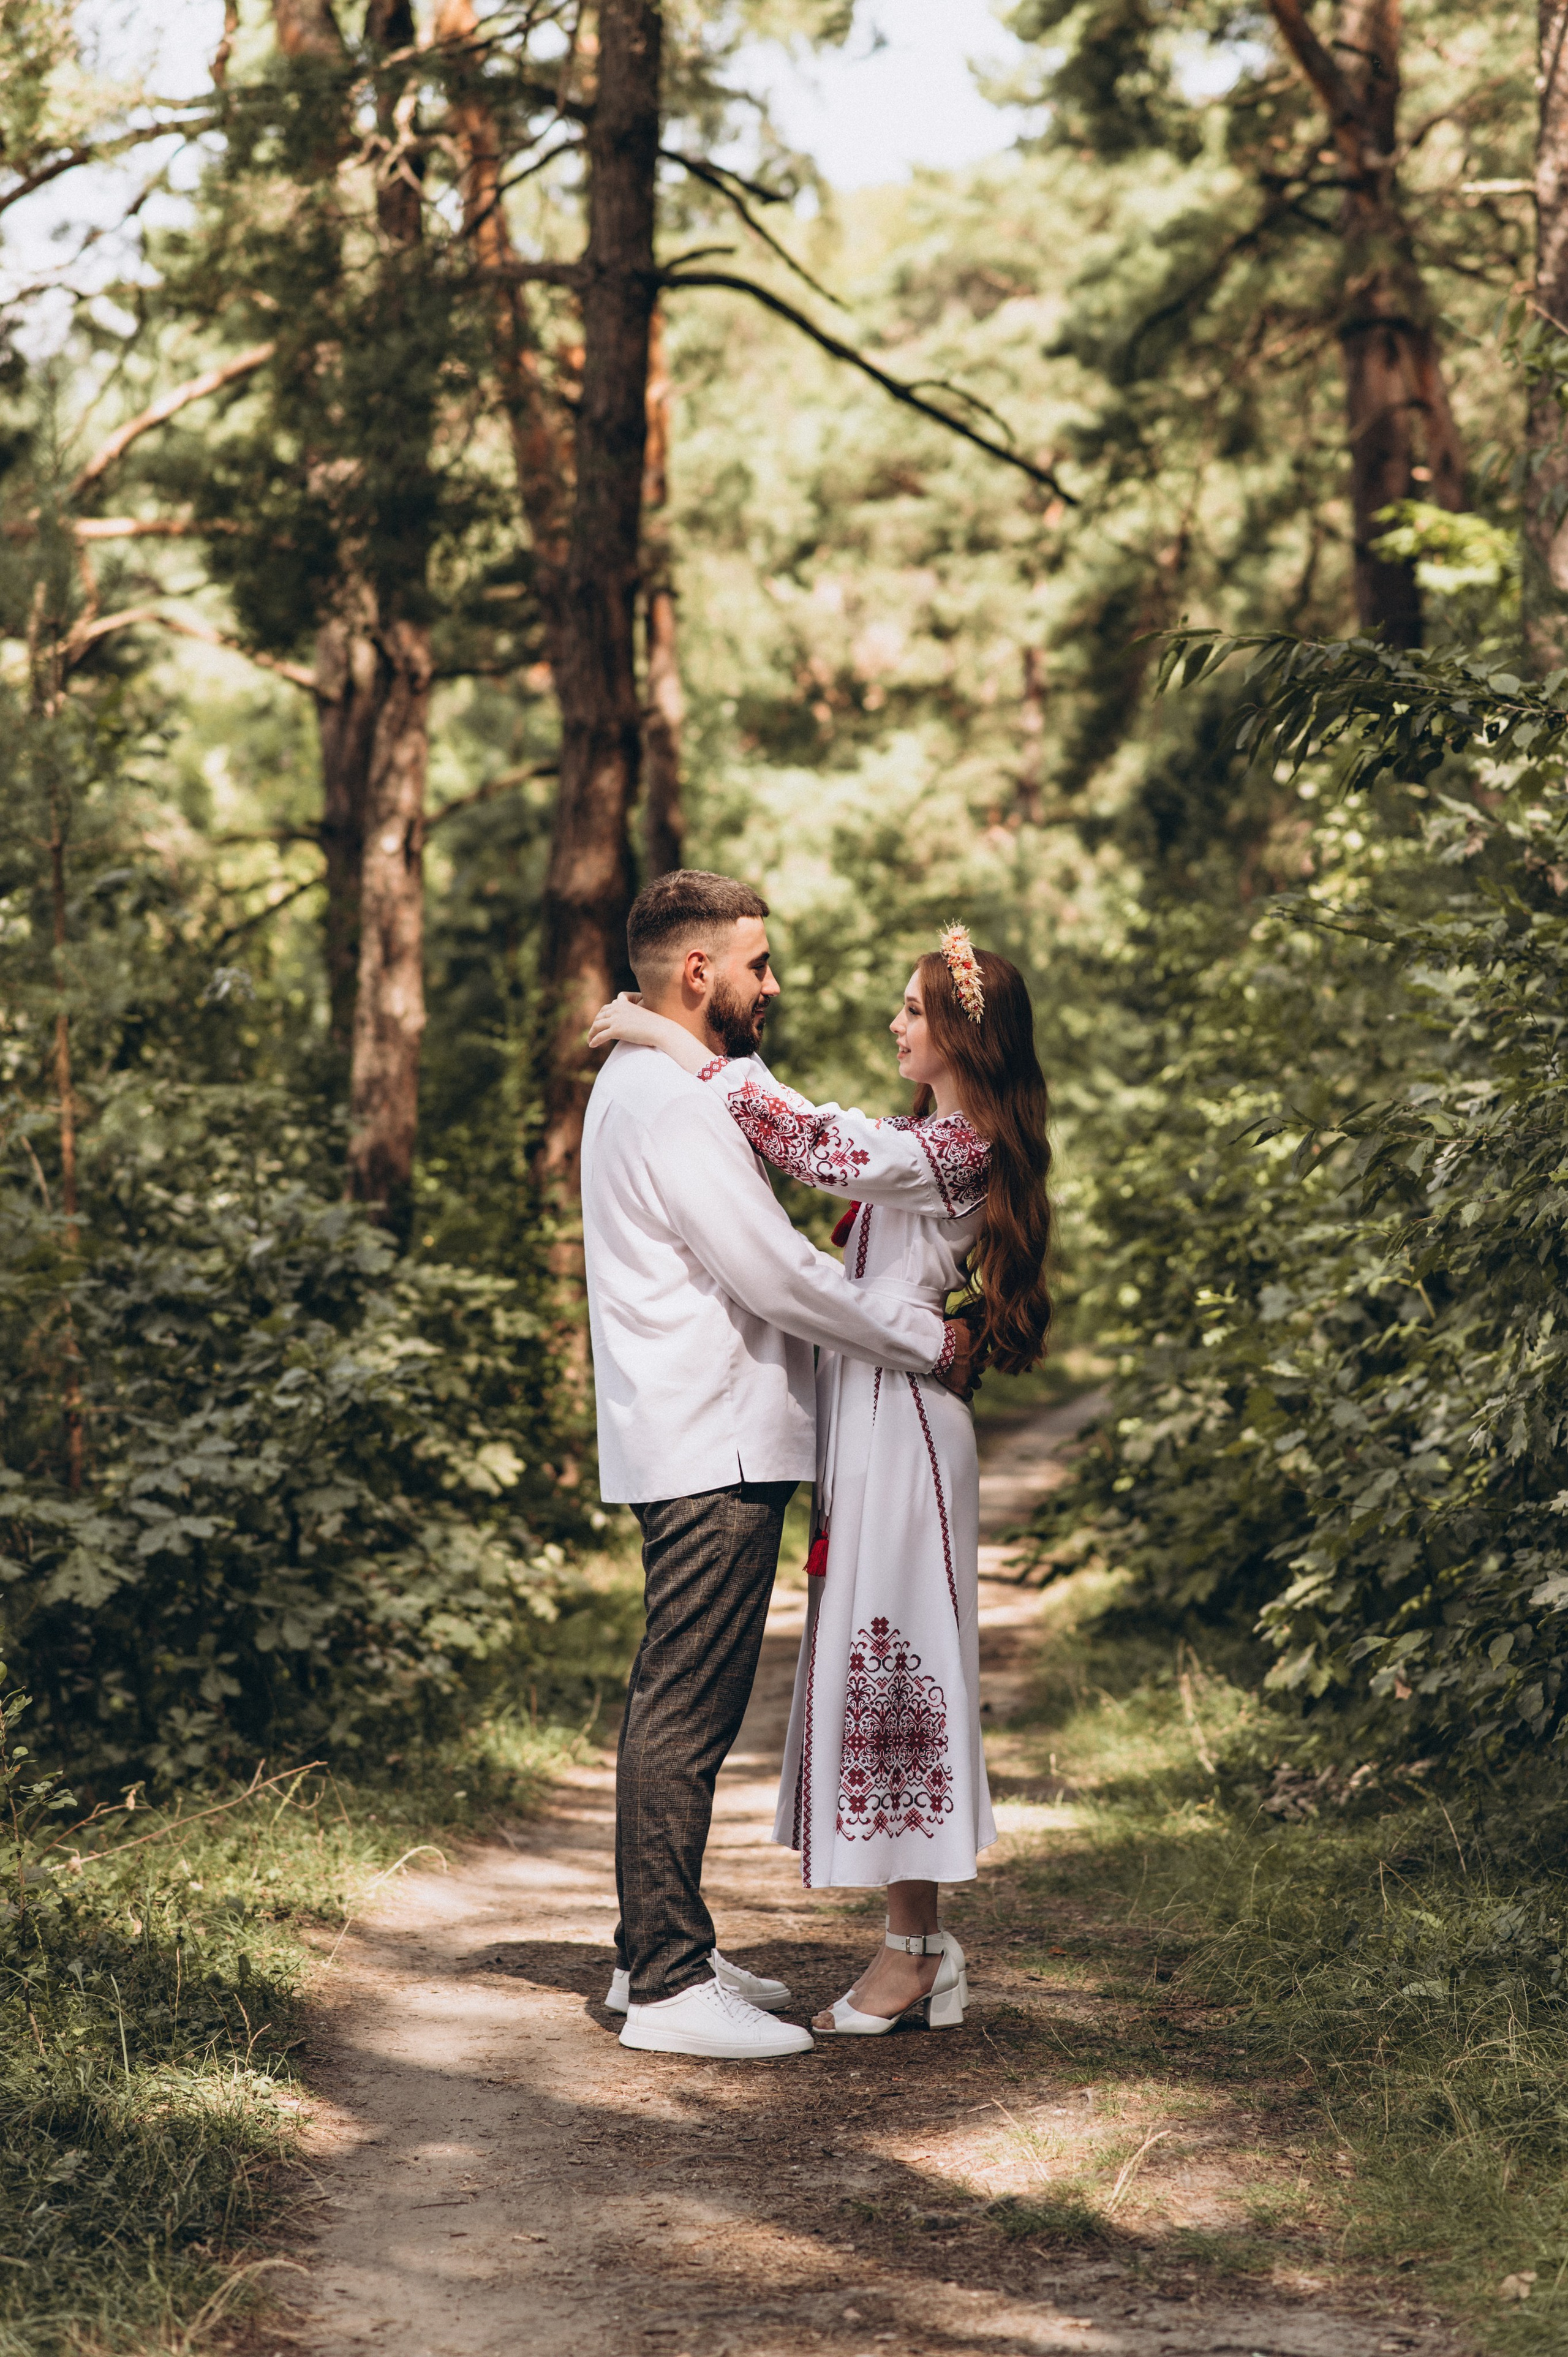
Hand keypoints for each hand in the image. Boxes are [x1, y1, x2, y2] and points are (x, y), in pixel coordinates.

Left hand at [587, 994, 712, 1076]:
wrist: (661, 1030)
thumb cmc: (655, 1026)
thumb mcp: (642, 1016)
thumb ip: (632, 1017)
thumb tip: (628, 1026)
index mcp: (625, 1004)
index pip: (607, 1007)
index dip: (601, 1015)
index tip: (599, 1022)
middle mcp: (618, 1009)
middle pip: (600, 1016)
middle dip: (595, 1024)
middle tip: (592, 1033)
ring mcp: (616, 1019)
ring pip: (597, 1025)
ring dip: (591, 1033)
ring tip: (590, 1040)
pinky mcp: (616, 1030)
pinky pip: (600, 1036)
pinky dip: (594, 1040)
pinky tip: (592, 1045)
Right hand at [936, 1318, 981, 1402]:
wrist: (936, 1347)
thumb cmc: (946, 1334)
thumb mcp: (960, 1322)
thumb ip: (970, 1323)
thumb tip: (977, 1322)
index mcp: (978, 1349)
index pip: (985, 1354)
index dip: (978, 1354)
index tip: (970, 1354)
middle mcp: (977, 1363)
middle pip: (982, 1369)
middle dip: (975, 1368)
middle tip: (965, 1367)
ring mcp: (970, 1376)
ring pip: (977, 1383)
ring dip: (972, 1382)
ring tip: (963, 1380)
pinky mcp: (961, 1387)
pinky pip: (968, 1395)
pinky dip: (965, 1393)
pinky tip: (960, 1390)